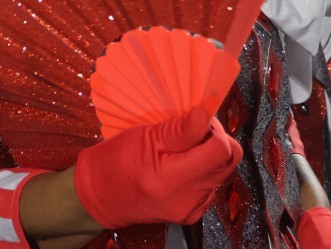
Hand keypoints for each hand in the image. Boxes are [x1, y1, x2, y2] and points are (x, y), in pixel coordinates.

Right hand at [73, 109, 240, 229]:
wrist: (102, 194)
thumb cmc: (117, 160)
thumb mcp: (144, 137)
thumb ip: (179, 130)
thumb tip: (204, 115)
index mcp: (173, 178)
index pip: (221, 151)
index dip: (214, 129)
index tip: (196, 119)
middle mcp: (188, 199)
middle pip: (228, 162)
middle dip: (215, 140)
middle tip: (191, 130)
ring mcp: (191, 209)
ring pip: (221, 173)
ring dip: (209, 156)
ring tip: (182, 149)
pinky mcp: (192, 214)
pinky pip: (211, 187)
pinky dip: (202, 172)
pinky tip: (181, 167)